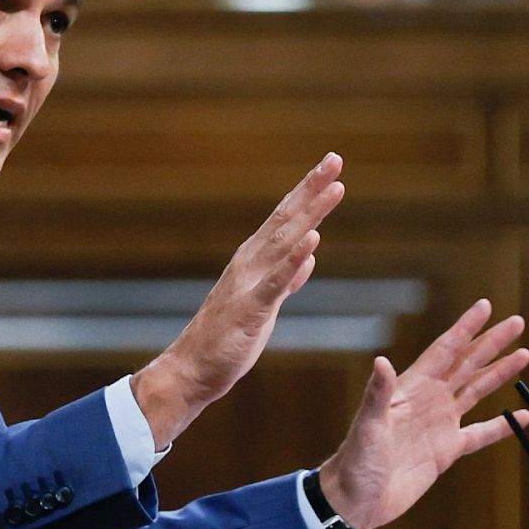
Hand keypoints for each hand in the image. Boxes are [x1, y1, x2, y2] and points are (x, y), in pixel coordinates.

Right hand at [131, 152, 345, 446]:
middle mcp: (250, 263)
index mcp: (254, 261)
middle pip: (286, 219)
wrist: (192, 369)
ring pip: (285, 241)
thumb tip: (308, 254)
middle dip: (312, 188)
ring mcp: (249, 284)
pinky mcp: (250, 309)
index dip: (308, 192)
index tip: (330, 168)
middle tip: (335, 159)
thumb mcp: (265, 304)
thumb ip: (286, 279)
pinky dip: (293, 260)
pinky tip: (311, 241)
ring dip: (310, 213)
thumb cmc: (227, 338)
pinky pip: (275, 282)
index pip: (286, 220)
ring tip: (334, 188)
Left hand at [319, 299, 528, 528]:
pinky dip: (501, 426)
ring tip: (524, 355)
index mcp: (411, 389)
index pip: (444, 351)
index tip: (485, 306)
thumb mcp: (368, 426)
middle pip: (467, 365)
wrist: (357, 499)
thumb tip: (382, 361)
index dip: (465, 329)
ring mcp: (439, 424)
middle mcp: (429, 401)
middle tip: (517, 322)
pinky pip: (480, 434)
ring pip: (476, 392)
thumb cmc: (356, 460)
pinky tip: (520, 417)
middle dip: (491, 343)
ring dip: (499, 374)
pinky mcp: (446, 451)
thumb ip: (378, 395)